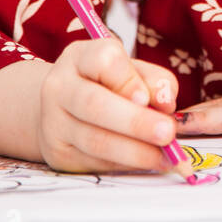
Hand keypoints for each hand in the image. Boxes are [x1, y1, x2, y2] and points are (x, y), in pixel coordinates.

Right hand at [36, 36, 180, 172]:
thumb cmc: (109, 84)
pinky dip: (126, 164)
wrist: (64, 108)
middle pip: (95, 104)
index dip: (128, 81)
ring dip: (135, 151)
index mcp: (80, 58)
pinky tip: (148, 163)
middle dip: (135, 122)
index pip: (103, 61)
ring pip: (94, 140)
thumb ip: (154, 80)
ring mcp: (54, 122)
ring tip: (165, 156)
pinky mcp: (58, 153)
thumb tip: (166, 103)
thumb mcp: (133, 70)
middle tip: (167, 133)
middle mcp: (60, 87)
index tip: (147, 98)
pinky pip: (94, 161)